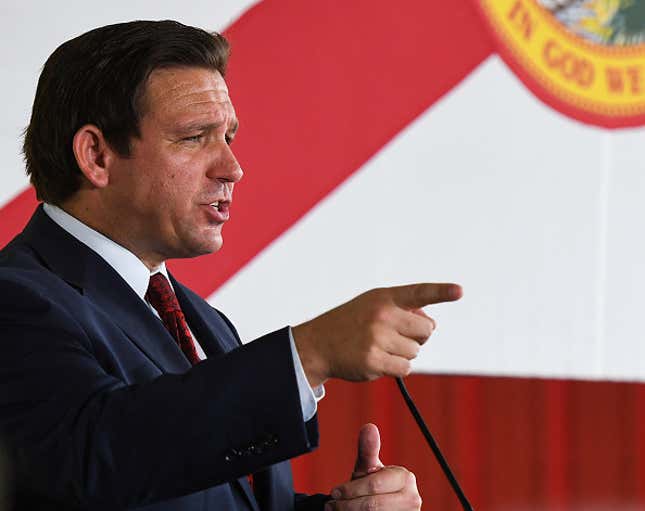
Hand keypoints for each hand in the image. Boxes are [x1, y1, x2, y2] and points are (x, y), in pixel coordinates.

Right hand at [292, 283, 461, 386]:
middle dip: (417, 335)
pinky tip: (377, 360)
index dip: (442, 292)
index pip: (418, 292)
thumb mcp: (372, 305)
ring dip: (403, 353)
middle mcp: (382, 314)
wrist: (318, 344)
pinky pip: (405, 368)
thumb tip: (431, 325)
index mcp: (384, 297)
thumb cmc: (351, 323)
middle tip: (394, 336)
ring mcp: (377, 338)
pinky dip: (396, 368)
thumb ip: (403, 309)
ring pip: (416, 351)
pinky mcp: (373, 361)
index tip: (460, 291)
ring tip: (379, 347)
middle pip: (426, 330)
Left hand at [326, 423, 421, 510]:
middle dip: (348, 504)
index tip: (334, 492)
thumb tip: (369, 427)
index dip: (351, 489)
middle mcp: (412, 498)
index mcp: (405, 478)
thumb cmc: (375, 486)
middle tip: (332, 504)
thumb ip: (368, 449)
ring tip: (337, 509)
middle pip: (372, 505)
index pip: (374, 485)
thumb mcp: (369, 468)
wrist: (383, 507)